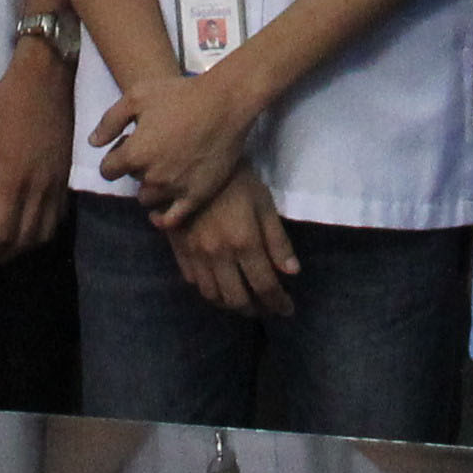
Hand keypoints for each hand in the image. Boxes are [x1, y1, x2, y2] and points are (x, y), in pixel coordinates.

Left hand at [0, 42, 72, 261]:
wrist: (45, 78)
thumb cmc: (5, 104)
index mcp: (15, 180)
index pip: (4, 233)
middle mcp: (40, 188)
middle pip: (26, 239)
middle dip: (5, 255)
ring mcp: (58, 183)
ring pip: (46, 232)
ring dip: (25, 246)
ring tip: (5, 245)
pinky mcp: (66, 176)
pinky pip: (59, 216)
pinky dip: (43, 230)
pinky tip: (28, 225)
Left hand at [95, 63, 266, 217]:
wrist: (225, 104)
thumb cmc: (179, 95)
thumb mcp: (137, 96)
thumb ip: (110, 121)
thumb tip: (93, 143)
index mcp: (134, 154)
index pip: (108, 170)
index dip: (115, 156)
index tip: (128, 145)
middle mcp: (152, 176)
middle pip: (131, 181)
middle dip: (136, 168)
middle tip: (154, 150)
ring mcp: (175, 189)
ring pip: (148, 199)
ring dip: (151, 186)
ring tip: (165, 168)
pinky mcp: (196, 197)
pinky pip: (171, 220)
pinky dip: (161, 219)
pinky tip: (159, 211)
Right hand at [167, 173, 297, 316]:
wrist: (192, 163)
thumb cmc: (237, 179)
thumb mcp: (263, 203)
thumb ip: (277, 240)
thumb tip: (292, 272)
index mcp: (244, 242)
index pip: (265, 285)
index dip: (278, 302)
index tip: (287, 309)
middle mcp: (218, 255)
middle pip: (237, 299)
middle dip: (256, 309)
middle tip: (267, 308)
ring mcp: (196, 254)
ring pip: (213, 295)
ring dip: (232, 305)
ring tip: (246, 302)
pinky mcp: (180, 249)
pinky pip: (194, 282)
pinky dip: (210, 291)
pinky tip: (221, 287)